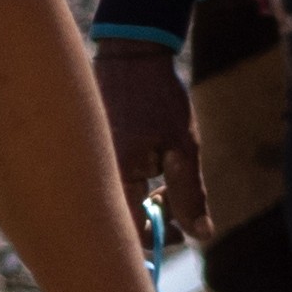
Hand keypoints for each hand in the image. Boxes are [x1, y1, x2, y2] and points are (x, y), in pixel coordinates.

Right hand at [94, 43, 202, 248]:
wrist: (130, 54)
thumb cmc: (159, 98)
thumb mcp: (183, 147)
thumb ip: (190, 194)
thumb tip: (202, 235)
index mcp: (117, 176)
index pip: (132, 232)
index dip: (159, 238)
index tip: (182, 229)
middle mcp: (95, 174)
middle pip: (122, 220)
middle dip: (154, 218)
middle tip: (178, 201)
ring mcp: (89, 162)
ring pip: (118, 201)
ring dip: (145, 199)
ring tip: (166, 175)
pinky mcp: (90, 153)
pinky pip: (110, 182)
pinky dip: (132, 183)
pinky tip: (149, 162)